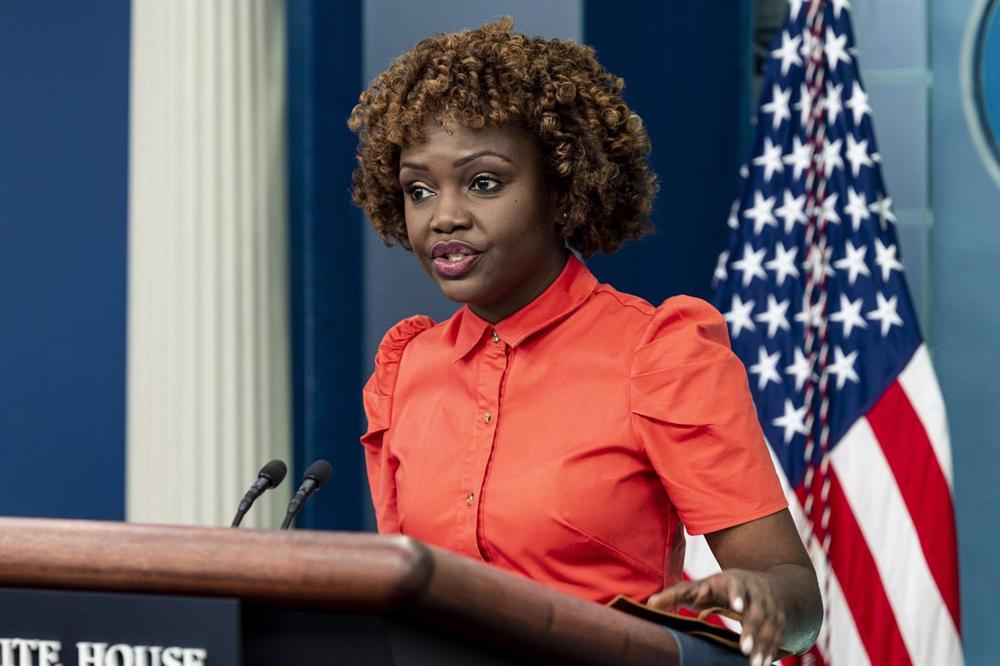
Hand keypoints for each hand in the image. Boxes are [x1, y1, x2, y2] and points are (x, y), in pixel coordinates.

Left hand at [647, 569, 785, 665]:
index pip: (736, 586)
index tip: (737, 607)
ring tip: (755, 664)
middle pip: (756, 611)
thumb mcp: (700, 587)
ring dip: (763, 644)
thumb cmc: (722, 587)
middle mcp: (754, 592)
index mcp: (732, 581)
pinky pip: (778, 635)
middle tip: (744, 649)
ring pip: (770, 625)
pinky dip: (772, 649)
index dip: (738, 595)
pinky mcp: (780, 618)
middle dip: (752, 629)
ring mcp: (770, 605)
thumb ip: (675, 595)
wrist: (766, 583)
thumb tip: (649, 604)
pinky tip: (764, 664)